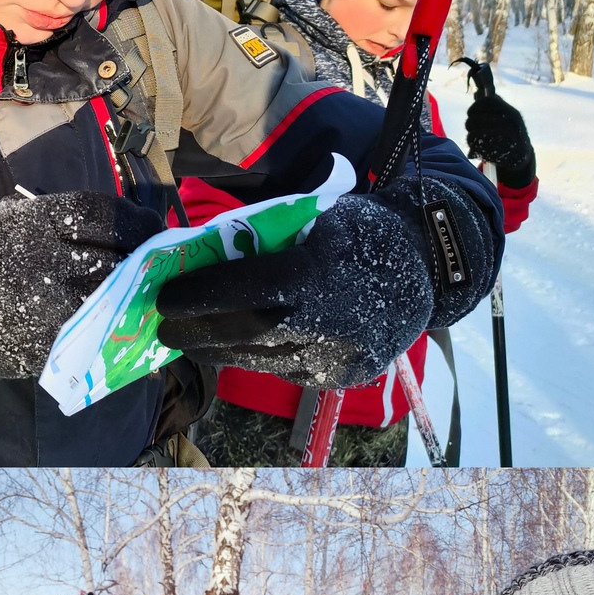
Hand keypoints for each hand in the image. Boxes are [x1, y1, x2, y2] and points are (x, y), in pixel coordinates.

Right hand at [0, 191, 165, 378]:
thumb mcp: (7, 222)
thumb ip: (53, 214)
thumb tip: (121, 219)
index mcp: (30, 223)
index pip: (98, 213)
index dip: (133, 219)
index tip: (150, 226)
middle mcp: (41, 259)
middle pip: (113, 253)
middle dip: (140, 256)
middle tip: (154, 258)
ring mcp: (48, 302)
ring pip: (112, 290)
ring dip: (134, 287)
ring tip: (143, 284)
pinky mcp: (53, 337)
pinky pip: (99, 323)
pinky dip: (118, 316)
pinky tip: (124, 310)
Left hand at [156, 190, 440, 388]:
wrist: (430, 264)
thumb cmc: (359, 231)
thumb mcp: (315, 217)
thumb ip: (265, 240)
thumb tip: (200, 255)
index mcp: (321, 273)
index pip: (248, 289)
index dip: (201, 296)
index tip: (164, 298)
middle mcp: (330, 321)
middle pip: (247, 333)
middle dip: (198, 332)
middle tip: (163, 327)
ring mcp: (339, 355)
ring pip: (261, 359)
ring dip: (219, 350)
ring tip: (188, 339)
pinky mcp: (343, 377)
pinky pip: (284, 371)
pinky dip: (253, 358)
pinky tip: (233, 347)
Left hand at [460, 71, 535, 188]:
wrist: (521, 156)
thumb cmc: (509, 133)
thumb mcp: (505, 117)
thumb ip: (492, 106)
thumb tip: (477, 92)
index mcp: (511, 113)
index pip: (487, 101)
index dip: (474, 107)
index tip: (471, 113)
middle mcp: (511, 125)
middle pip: (475, 119)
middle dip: (469, 124)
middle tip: (471, 128)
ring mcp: (506, 140)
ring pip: (473, 135)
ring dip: (470, 138)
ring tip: (473, 139)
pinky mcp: (500, 154)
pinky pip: (477, 149)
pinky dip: (474, 149)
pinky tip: (477, 149)